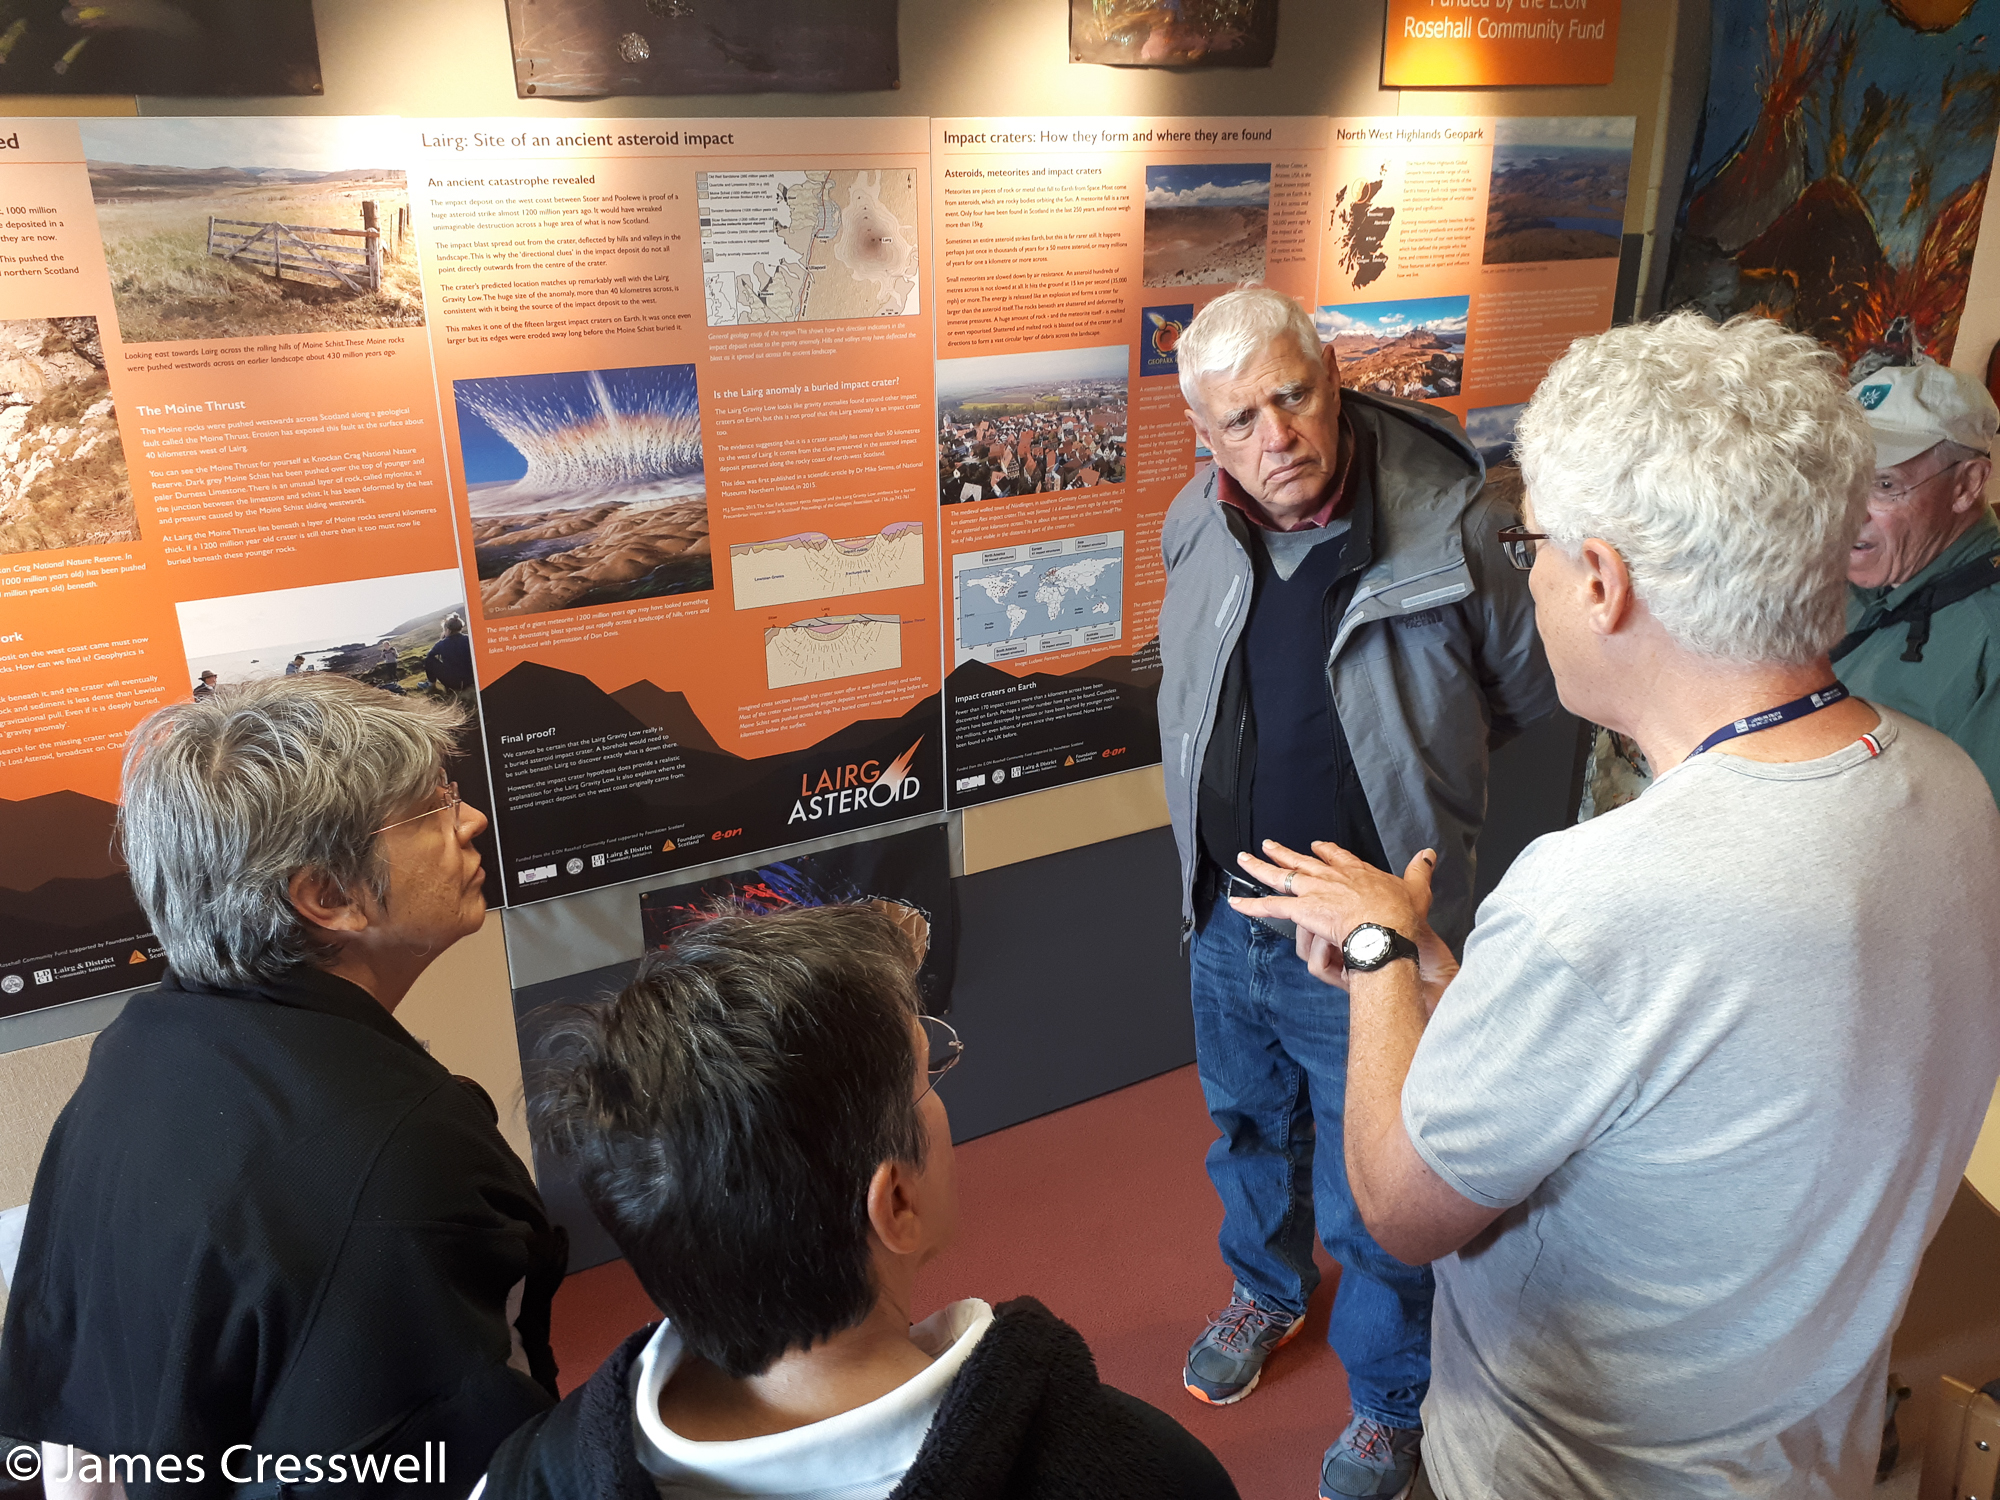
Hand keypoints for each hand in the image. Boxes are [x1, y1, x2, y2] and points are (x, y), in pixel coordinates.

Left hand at [1230, 840, 1458, 1004]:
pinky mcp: (1302, 909)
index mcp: (1356, 872)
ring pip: (1281, 877)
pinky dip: (1252, 906)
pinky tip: (1236, 903)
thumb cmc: (1400, 914)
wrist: (1384, 929)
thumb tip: (1428, 854)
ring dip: (1260, 869)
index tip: (1317, 846)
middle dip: (1284, 853)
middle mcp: (1331, 877)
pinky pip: (1271, 907)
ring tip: (1243, 860)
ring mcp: (1314, 891)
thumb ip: (1420, 870)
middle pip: (1302, 861)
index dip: (1325, 851)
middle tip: (1269, 845)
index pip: (1337, 857)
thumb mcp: (1417, 888)